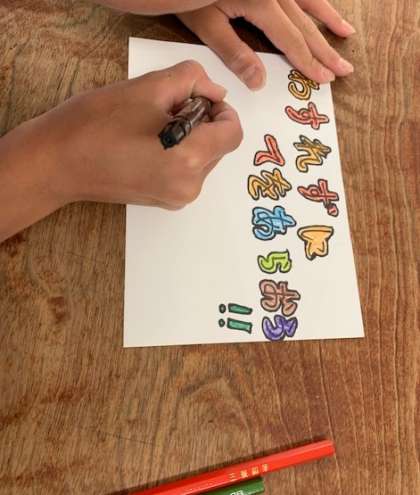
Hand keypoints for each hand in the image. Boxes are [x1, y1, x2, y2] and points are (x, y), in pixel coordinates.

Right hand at [0, 61, 241, 240]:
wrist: (59, 163)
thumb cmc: (97, 123)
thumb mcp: (148, 87)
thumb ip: (192, 81)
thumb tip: (215, 94)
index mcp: (189, 159)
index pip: (232, 134)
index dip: (222, 111)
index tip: (199, 99)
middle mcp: (189, 186)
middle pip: (219, 147)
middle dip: (203, 124)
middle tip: (166, 110)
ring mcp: (176, 198)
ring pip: (203, 160)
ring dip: (191, 139)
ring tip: (152, 129)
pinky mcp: (163, 202)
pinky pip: (187, 173)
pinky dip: (179, 155)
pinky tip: (148, 146)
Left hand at [178, 0, 354, 88]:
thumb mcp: (206, 23)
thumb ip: (234, 52)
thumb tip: (259, 82)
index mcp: (261, 2)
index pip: (291, 40)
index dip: (308, 61)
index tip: (325, 78)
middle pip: (305, 24)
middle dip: (325, 49)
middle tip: (345, 68)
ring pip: (309, 1)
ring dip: (328, 19)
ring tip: (346, 33)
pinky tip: (321, 6)